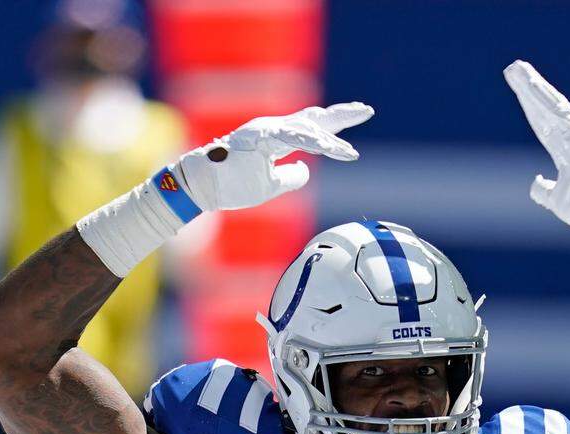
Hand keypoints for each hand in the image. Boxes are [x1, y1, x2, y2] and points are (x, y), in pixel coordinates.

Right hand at [176, 102, 373, 211]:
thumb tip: (306, 169)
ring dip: (328, 141)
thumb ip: (291, 176)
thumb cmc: (232, 185)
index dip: (335, 126)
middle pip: (313, 119)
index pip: (312, 127)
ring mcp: (264, 132)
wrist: (201, 187)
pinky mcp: (257, 140)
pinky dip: (309, 143)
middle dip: (341, 116)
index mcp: (277, 138)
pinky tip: (327, 147)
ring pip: (305, 131)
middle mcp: (273, 129)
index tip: (359, 122)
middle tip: (368, 110)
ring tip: (349, 152)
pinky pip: (289, 139)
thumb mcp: (270, 186)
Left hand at [504, 61, 569, 241]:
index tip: (517, 90)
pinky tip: (531, 86)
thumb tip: (535, 182)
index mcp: (566, 151)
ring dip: (534, 87)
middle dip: (528, 89)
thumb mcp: (557, 201)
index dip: (529, 107)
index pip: (542, 124)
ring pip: (552, 106)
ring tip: (517, 69)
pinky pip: (560, 114)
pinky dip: (545, 100)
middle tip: (512, 68)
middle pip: (544, 109)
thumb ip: (543, 190)